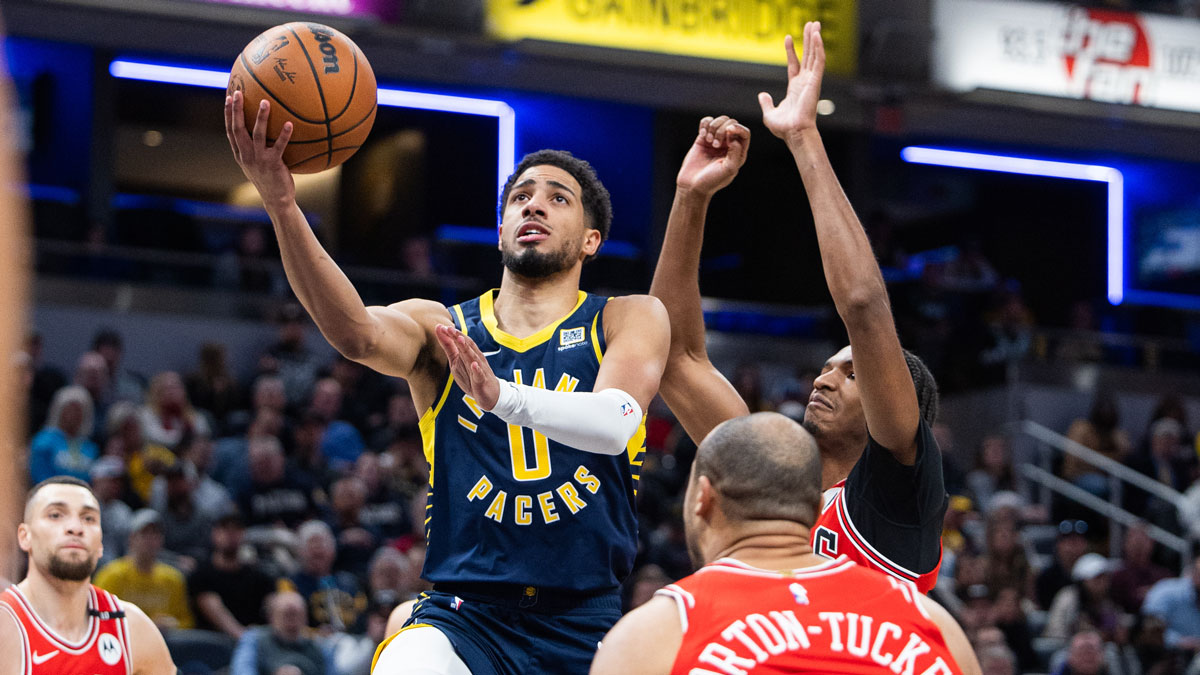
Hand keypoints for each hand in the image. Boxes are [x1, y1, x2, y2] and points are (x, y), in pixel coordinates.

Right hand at [224, 90, 295, 208]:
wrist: (276, 199)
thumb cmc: (268, 179)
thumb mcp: (256, 163)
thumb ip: (255, 147)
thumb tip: (262, 129)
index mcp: (240, 154)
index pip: (230, 131)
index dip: (227, 114)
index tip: (227, 97)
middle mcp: (246, 155)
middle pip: (238, 129)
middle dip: (236, 110)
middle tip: (237, 93)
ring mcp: (259, 160)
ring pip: (257, 135)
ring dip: (261, 118)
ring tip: (265, 102)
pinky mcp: (273, 165)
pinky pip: (279, 147)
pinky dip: (284, 135)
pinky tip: (290, 124)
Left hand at [434, 325, 500, 409]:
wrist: (489, 394)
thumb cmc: (472, 376)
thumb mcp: (456, 361)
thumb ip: (449, 346)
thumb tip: (441, 330)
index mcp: (468, 353)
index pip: (461, 341)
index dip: (451, 334)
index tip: (441, 327)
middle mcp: (475, 358)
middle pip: (467, 346)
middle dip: (458, 337)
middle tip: (449, 329)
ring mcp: (479, 369)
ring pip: (473, 357)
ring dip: (466, 348)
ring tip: (460, 340)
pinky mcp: (482, 380)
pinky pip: (479, 374)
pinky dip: (477, 369)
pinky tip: (474, 365)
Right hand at [675, 116, 749, 197]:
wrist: (692, 185)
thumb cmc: (711, 181)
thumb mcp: (728, 170)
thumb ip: (735, 154)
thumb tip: (734, 138)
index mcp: (738, 152)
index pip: (744, 133)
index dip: (738, 128)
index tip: (728, 131)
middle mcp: (729, 145)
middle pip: (731, 123)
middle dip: (722, 130)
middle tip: (715, 144)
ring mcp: (716, 140)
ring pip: (719, 120)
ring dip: (713, 127)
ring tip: (709, 141)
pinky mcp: (703, 138)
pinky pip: (707, 122)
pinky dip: (704, 125)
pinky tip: (702, 135)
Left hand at [758, 22, 824, 145]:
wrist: (793, 133)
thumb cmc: (784, 128)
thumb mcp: (769, 114)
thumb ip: (766, 103)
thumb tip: (762, 94)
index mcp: (795, 88)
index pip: (794, 64)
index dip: (791, 50)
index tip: (788, 37)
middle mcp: (805, 82)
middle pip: (808, 55)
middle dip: (808, 39)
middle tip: (810, 24)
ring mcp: (811, 81)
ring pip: (815, 55)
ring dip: (815, 39)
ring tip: (814, 24)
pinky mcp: (815, 81)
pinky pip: (819, 61)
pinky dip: (818, 48)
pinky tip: (817, 35)